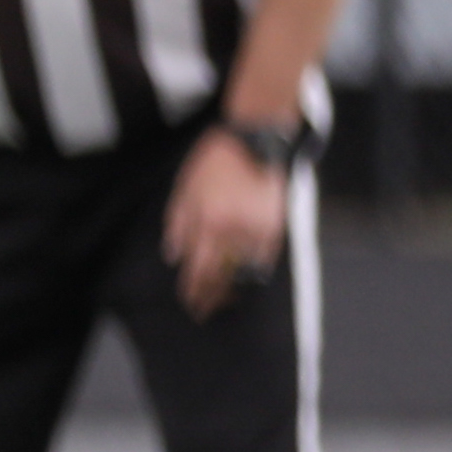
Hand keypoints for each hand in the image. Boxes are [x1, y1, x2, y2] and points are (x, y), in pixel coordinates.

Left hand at [163, 128, 291, 318]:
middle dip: (210, 297)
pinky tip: (249, 280)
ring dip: (233, 289)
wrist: (255, 139)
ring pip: (245, 270)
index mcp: (207, 222)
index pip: (197, 267)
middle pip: (220, 275)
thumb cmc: (215, 161)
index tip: (188, 302)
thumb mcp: (184, 188)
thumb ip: (178, 224)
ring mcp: (257, 228)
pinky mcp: (277, 223)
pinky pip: (266, 257)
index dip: (192, 289)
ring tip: (224, 303)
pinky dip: (257, 271)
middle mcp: (233, 230)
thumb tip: (174, 255)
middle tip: (202, 313)